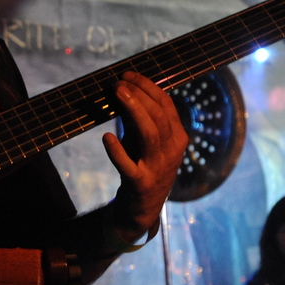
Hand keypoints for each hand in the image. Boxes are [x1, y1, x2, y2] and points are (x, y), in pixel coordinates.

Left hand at [102, 71, 187, 241]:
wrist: (143, 208)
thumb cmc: (144, 166)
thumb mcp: (146, 141)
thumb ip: (139, 119)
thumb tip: (122, 90)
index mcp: (178, 137)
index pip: (166, 104)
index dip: (147, 86)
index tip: (127, 75)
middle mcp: (172, 151)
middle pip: (158, 115)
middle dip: (138, 94)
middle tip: (117, 83)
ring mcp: (158, 168)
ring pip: (149, 133)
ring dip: (132, 110)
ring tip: (117, 94)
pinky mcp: (140, 184)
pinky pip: (129, 165)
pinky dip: (117, 151)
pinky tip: (107, 137)